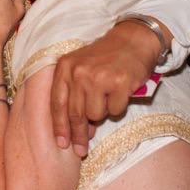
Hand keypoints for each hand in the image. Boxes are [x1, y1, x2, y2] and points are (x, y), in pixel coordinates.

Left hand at [50, 19, 170, 156]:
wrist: (133, 39)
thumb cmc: (105, 57)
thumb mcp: (80, 67)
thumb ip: (73, 93)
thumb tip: (76, 130)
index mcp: (65, 66)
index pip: (57, 103)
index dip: (59, 127)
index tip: (61, 144)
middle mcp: (79, 71)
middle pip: (75, 114)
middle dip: (79, 134)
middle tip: (81, 150)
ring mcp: (99, 76)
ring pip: (96, 115)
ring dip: (103, 113)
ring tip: (108, 97)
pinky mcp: (119, 82)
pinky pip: (115, 110)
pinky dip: (119, 107)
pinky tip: (121, 93)